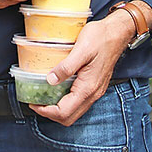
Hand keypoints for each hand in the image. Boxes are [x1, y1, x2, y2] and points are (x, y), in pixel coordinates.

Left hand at [28, 10, 133, 124]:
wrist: (118, 33)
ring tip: (43, 97)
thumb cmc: (101, 38)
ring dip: (57, 109)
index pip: (64, 112)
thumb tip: (50, 80)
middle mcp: (93, 93)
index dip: (46, 111)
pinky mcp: (94, 86)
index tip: (33, 103)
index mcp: (88, 87)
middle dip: (50, 114)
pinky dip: (65, 102)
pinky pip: (78, 102)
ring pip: (74, 111)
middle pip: (69, 117)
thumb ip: (66, 67)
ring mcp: (95, 91)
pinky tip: (56, 90)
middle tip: (35, 102)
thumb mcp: (81, 49)